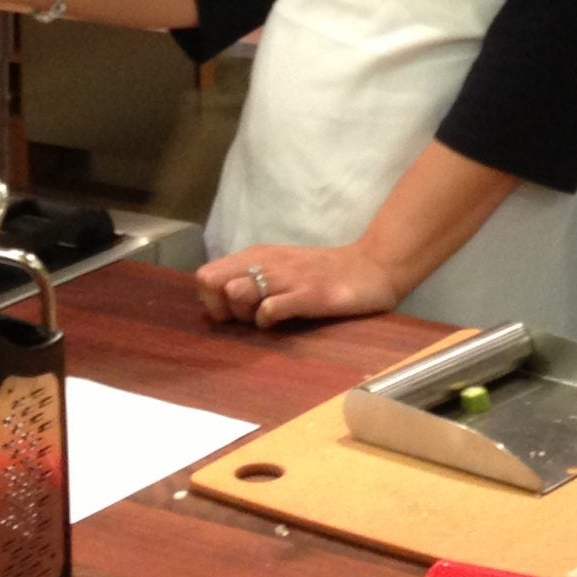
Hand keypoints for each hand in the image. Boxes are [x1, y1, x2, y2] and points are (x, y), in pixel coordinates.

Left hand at [195, 244, 401, 328]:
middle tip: (247, 317)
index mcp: (258, 255)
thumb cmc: (323, 273)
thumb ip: (254, 278)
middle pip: (212, 285)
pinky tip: (283, 321)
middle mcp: (267, 262)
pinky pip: (269, 310)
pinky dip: (268, 321)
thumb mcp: (281, 268)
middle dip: (222, 308)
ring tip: (266, 318)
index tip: (233, 311)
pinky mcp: (308, 295)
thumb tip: (223, 300)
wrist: (371, 268)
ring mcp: (287, 277)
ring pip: (236, 292)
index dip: (211, 299)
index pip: (205, 276)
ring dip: (243, 313)